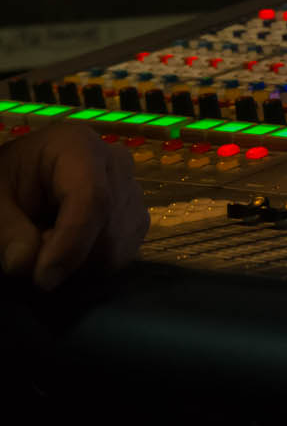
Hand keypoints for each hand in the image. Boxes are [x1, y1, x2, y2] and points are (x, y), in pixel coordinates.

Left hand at [0, 122, 148, 290]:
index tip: (43, 279)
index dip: (71, 243)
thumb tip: (24, 264)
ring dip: (80, 263)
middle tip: (31, 255)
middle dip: (70, 255)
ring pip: (120, 244)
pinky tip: (67, 251)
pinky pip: (124, 252)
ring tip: (46, 247)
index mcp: (79, 146)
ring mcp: (132, 189)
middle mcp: (117, 163)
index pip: (92, 198)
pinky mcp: (135, 215)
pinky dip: (93, 265)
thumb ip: (6, 230)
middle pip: (110, 226)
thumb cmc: (8, 182)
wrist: (24, 183)